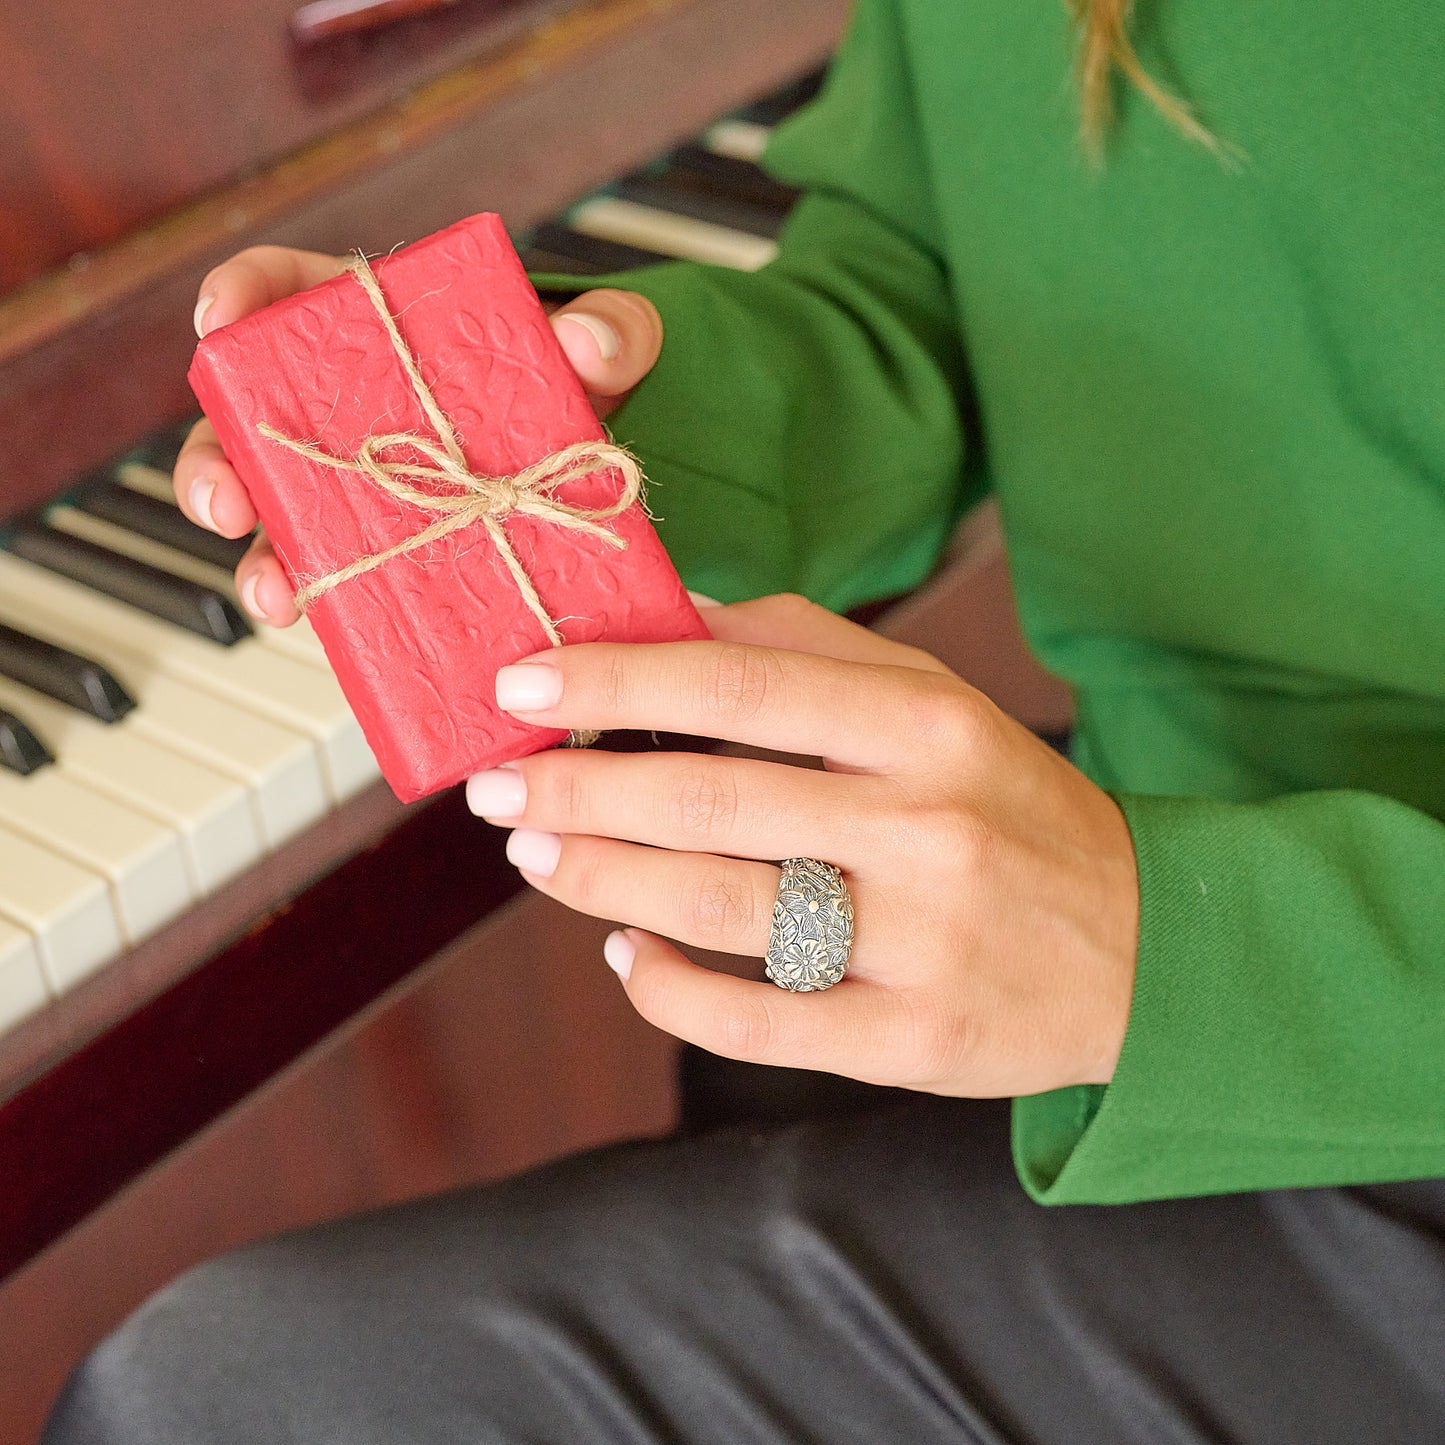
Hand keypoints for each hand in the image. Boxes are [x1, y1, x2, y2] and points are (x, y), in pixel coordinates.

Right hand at [175, 245, 663, 625]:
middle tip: (227, 504)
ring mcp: (364, 490)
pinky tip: (329, 632)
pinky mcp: (391, 553)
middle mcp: (352, 411)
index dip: (243, 296)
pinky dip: (329, 608)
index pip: (290, 291)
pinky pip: (343, 580)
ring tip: (275, 597)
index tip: (221, 321)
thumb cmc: (582, 391)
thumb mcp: (608, 346)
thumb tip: (588, 345)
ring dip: (262, 559)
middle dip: (220, 465)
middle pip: (252, 424)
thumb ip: (612, 332)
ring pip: (283, 519)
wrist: (605, 478)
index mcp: (382, 333)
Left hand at [467, 593, 1139, 1096]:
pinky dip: (668, 988)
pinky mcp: (909, 1040)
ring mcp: (920, 941)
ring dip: (601, 878)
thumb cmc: (1007, 805)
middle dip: (577, 787)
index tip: (519, 682)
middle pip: (708, 797)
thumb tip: (669, 611)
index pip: (738, 682)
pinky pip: (755, 1020)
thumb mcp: (934, 700)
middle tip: (496, 787)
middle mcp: (925, 826)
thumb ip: (806, 648)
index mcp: (926, 725)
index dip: (613, 679)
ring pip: (718, 905)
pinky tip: (625, 955)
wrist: (1143, 947)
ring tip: (537, 852)